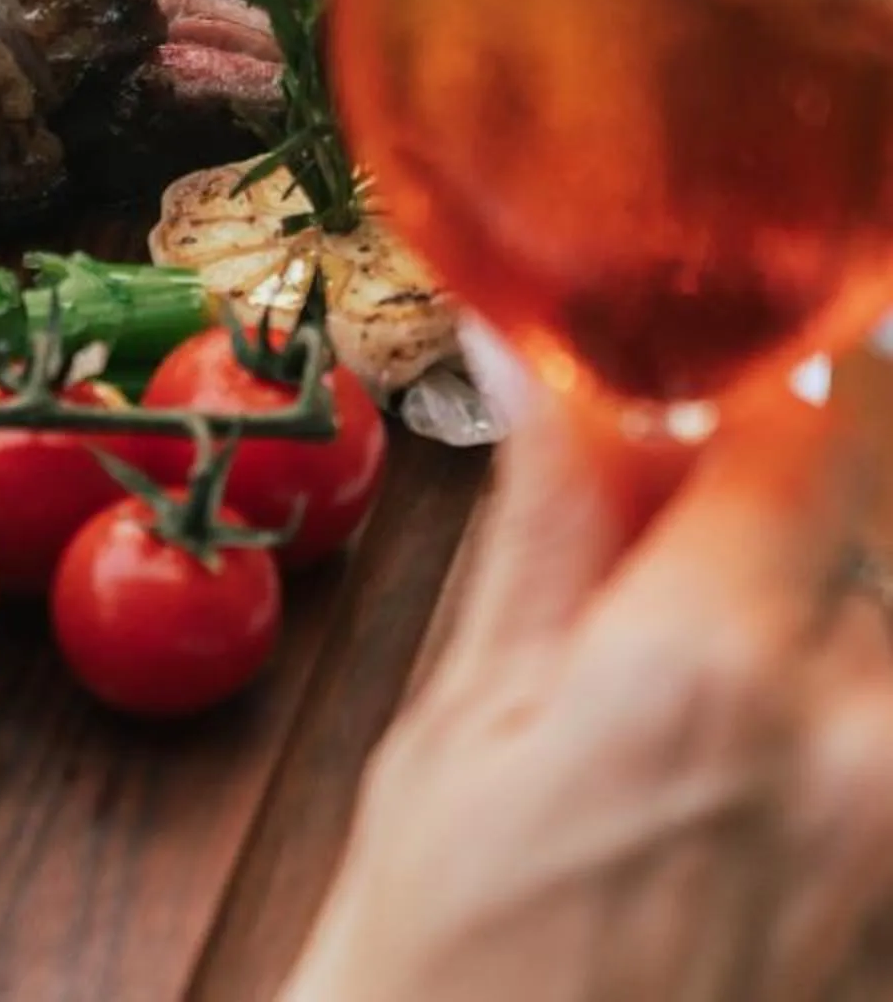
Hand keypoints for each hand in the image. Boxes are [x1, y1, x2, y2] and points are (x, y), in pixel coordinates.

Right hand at [286, 334, 892, 1000]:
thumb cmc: (441, 964)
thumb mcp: (456, 718)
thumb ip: (547, 519)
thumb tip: (539, 350)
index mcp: (708, 669)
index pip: (827, 414)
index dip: (768, 359)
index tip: (700, 351)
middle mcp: (862, 743)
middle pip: (874, 513)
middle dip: (773, 498)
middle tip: (651, 555)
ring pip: (878, 624)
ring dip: (795, 616)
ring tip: (663, 706)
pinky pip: (881, 727)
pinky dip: (820, 707)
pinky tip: (703, 775)